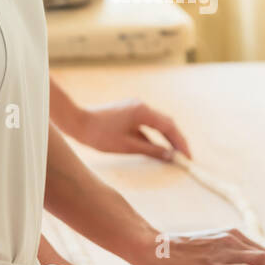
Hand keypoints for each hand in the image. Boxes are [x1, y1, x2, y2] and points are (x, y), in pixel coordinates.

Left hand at [73, 99, 191, 160]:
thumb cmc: (99, 135)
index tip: (187, 157)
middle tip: (185, 157)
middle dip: (176, 140)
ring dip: (166, 138)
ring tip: (175, 155)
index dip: (180, 143)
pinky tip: (157, 149)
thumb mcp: (127, 146)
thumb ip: (151, 150)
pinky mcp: (128, 113)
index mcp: (143, 112)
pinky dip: (154, 136)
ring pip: (157, 124)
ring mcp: (135, 108)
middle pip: (166, 123)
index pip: (169, 127)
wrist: (76, 122)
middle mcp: (141, 106)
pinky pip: (146, 125)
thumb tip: (170, 156)